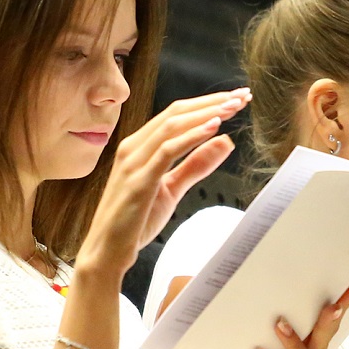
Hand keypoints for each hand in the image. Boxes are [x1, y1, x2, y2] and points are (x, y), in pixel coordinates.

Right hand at [76, 88, 249, 274]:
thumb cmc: (133, 222)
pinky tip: (213, 128)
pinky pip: (166, 151)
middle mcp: (133, 148)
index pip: (176, 114)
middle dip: (211, 102)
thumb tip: (225, 141)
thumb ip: (196, 165)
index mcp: (139, 147)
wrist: (107, 253)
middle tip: (242, 96)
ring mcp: (133, 163)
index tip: (235, 99)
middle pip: (176, 113)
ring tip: (232, 108)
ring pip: (172, 126)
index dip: (207, 103)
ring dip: (205, 114)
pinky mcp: (138, 181)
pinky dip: (191, 137)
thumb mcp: (172, 189)